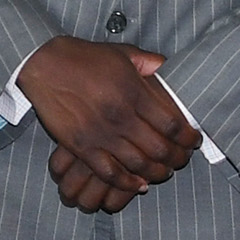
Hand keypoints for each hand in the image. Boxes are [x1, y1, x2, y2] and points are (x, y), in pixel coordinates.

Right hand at [18, 37, 198, 207]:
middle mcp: (121, 116)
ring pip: (138, 164)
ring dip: (155, 173)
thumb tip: (167, 67)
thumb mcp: (121, 53)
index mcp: (134, 92)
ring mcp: (101, 133)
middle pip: (159, 149)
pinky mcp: (82, 146)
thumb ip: (148, 62)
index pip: (172, 125)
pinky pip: (109, 172)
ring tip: (163, 172)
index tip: (193, 141)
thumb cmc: (85, 57)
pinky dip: (127, 183)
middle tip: (182, 160)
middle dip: (176, 158)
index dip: (187, 137)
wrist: (45, 65)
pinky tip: (138, 185)